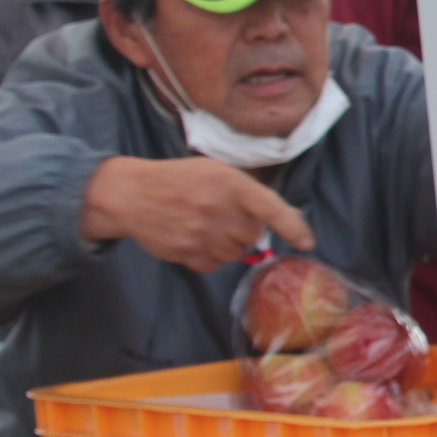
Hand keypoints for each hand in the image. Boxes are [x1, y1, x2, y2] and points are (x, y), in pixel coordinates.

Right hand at [79, 155, 313, 272]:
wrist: (130, 194)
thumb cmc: (178, 180)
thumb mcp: (215, 171)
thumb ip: (247, 193)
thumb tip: (282, 219)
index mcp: (229, 183)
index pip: (272, 208)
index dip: (293, 227)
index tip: (306, 242)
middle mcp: (218, 208)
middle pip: (253, 236)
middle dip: (244, 230)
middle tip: (221, 215)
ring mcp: (202, 233)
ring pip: (235, 254)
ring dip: (226, 244)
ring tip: (202, 224)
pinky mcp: (187, 253)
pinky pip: (214, 265)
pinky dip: (208, 256)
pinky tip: (191, 237)